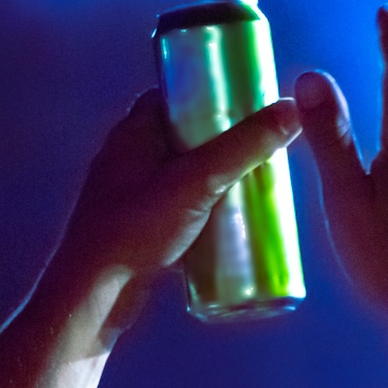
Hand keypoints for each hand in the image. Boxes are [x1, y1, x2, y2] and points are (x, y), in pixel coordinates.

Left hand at [45, 89, 300, 322]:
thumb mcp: (198, 181)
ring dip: (215, 178)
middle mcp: (127, 157)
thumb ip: (244, 148)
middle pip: (184, 135)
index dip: (212, 93)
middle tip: (262, 147)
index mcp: (132, 132)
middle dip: (223, 140)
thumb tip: (291, 111)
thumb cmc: (137, 229)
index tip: (249, 102)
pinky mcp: (136, 227)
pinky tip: (229, 222)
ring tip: (254, 184)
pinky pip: (177, 206)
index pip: (175, 94)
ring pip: (182, 174)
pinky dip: (203, 208)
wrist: (96, 294)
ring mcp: (129, 194)